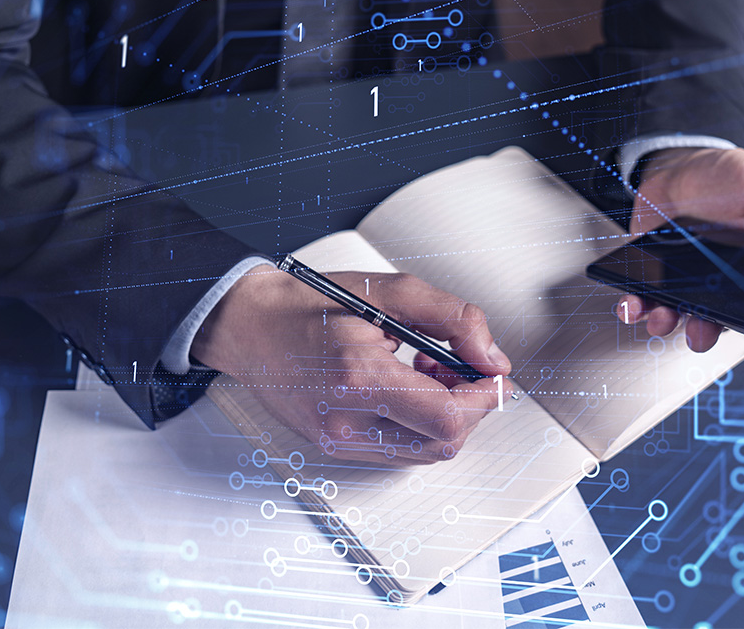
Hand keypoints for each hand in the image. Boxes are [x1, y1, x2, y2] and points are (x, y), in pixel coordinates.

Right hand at [192, 266, 511, 464]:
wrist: (251, 325)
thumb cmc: (309, 305)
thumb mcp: (390, 291)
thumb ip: (453, 319)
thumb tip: (492, 357)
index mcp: (358, 377)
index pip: (448, 416)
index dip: (485, 396)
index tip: (492, 371)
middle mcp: (346, 422)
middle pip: (444, 443)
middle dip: (470, 405)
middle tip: (461, 365)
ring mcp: (339, 442)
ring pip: (427, 453)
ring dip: (446, 415)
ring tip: (428, 370)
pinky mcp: (337, 448)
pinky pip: (401, 452)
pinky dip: (421, 424)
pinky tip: (408, 388)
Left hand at [618, 147, 743, 350]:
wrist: (679, 165)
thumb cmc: (731, 177)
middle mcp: (725, 286)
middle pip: (720, 323)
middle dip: (708, 332)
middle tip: (702, 329)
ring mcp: (688, 284)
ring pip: (680, 319)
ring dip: (668, 324)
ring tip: (662, 317)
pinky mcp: (655, 279)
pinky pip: (644, 303)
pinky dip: (635, 308)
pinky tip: (630, 305)